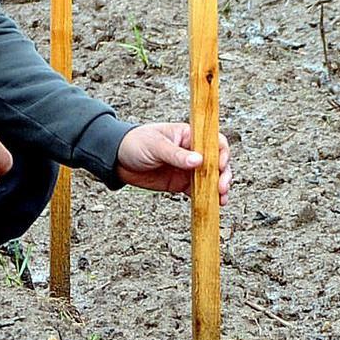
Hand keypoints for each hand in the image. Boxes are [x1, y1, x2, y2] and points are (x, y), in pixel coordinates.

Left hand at [116, 122, 230, 198]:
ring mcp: (187, 168)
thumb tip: (198, 160)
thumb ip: (176, 154)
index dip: (221, 153)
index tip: (219, 165)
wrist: (117, 160)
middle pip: (217, 162)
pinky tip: (213, 204)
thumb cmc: (135, 143)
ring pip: (211, 178)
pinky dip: (207, 197)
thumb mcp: (155, 146)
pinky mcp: (181, 183)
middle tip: (222, 186)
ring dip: (219, 187)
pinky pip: (199, 191)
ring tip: (221, 198)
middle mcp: (192, 151)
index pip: (214, 142)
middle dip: (223, 174)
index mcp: (188, 136)